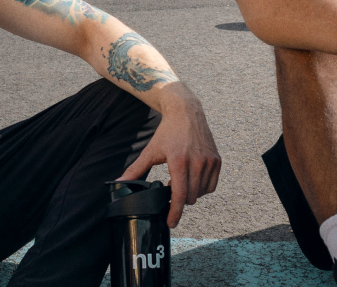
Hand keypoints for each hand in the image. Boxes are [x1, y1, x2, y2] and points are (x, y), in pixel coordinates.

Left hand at [117, 84, 221, 227]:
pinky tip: (192, 178)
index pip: (180, 196)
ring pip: (201, 193)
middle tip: (171, 187)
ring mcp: (209, 161)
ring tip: (181, 180)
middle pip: (191, 197)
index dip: (175, 213)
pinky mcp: (217, 160)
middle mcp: (197, 162)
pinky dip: (202, 188)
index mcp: (180, 162)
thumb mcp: (150, 151)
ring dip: (191, 193)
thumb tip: (119, 183)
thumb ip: (135, 170)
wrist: (186, 113)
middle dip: (180, 199)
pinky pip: (211, 186)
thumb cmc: (168, 132)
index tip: (171, 223)